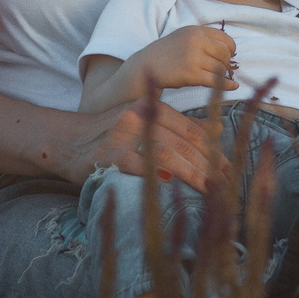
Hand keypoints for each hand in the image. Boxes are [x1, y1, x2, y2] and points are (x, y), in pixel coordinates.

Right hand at [63, 97, 225, 193]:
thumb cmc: (112, 135)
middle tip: (225, 185)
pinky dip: (154, 173)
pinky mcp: (107, 155)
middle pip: (182, 143)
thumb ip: (177, 126)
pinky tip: (170, 182)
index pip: (190, 130)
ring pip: (166, 153)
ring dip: (191, 173)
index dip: (213, 150)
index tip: (229, 169)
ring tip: (209, 189)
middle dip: (208, 165)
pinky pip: (135, 165)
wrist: (68, 140)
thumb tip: (216, 131)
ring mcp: (122, 135)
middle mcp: (139, 117)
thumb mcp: (145, 121)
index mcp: (151, 108)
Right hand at [135, 25, 237, 93]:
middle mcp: (195, 41)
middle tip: (222, 69)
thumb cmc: (167, 53)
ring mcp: (193, 58)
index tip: (229, 55)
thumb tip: (228, 49)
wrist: (146, 66)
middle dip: (227, 62)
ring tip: (219, 77)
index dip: (230, 48)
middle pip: (225, 52)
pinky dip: (226, 85)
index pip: (224, 38)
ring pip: (221, 67)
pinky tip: (233, 87)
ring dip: (223, 74)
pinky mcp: (191, 74)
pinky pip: (216, 80)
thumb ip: (203, 38)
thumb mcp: (184, 37)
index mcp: (195, 31)